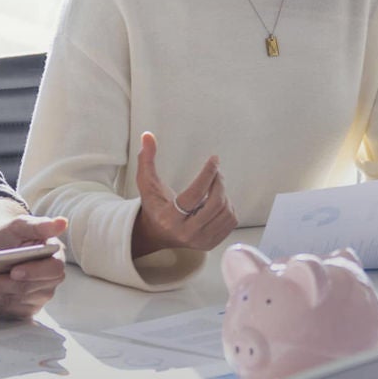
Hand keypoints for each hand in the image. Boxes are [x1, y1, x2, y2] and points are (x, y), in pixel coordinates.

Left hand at [0, 213, 68, 320]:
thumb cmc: (12, 238)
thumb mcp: (21, 226)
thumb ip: (39, 225)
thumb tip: (62, 223)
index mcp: (54, 260)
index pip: (51, 270)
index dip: (33, 272)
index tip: (14, 272)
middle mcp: (48, 283)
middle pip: (24, 289)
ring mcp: (35, 298)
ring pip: (10, 302)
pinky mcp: (21, 309)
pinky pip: (2, 311)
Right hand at [131, 131, 235, 254]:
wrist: (158, 233)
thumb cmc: (154, 204)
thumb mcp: (147, 183)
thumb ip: (146, 159)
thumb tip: (147, 135)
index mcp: (169, 218)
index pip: (195, 195)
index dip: (207, 174)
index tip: (214, 159)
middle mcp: (185, 232)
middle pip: (215, 203)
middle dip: (219, 182)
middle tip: (216, 171)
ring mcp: (200, 240)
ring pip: (225, 212)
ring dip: (224, 193)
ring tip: (216, 185)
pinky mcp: (211, 243)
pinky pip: (231, 220)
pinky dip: (228, 206)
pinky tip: (218, 200)